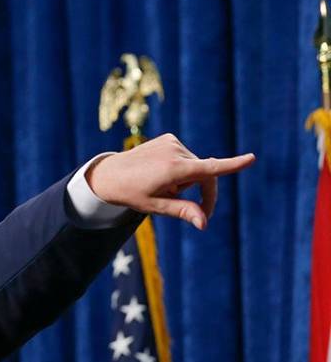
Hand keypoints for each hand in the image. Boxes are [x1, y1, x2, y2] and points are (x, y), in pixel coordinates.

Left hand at [85, 133, 254, 229]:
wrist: (109, 174)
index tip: (251, 158)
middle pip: (206, 175)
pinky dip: (180, 168)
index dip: (232, 165)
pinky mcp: (169, 139)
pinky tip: (161, 172)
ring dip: (187, 180)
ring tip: (162, 185)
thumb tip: (203, 223)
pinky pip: (185, 158)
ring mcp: (172, 143)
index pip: (209, 169)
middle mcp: (175, 152)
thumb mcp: (155, 206)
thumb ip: (182, 211)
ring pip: (196, 167)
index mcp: (173, 169)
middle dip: (202, 193)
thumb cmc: (131, 193)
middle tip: (196, 213)